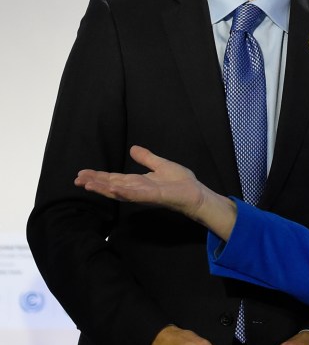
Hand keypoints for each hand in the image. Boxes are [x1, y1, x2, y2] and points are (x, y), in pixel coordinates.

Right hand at [75, 145, 237, 238]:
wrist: (196, 193)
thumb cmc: (181, 182)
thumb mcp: (161, 165)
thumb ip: (147, 158)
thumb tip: (132, 148)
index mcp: (138, 182)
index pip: (114, 178)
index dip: (98, 176)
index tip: (82, 173)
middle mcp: (137, 189)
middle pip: (111, 185)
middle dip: (94, 182)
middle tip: (77, 179)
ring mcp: (143, 194)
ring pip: (118, 191)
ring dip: (103, 188)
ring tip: (87, 184)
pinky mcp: (153, 196)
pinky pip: (136, 194)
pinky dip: (124, 191)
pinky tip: (112, 188)